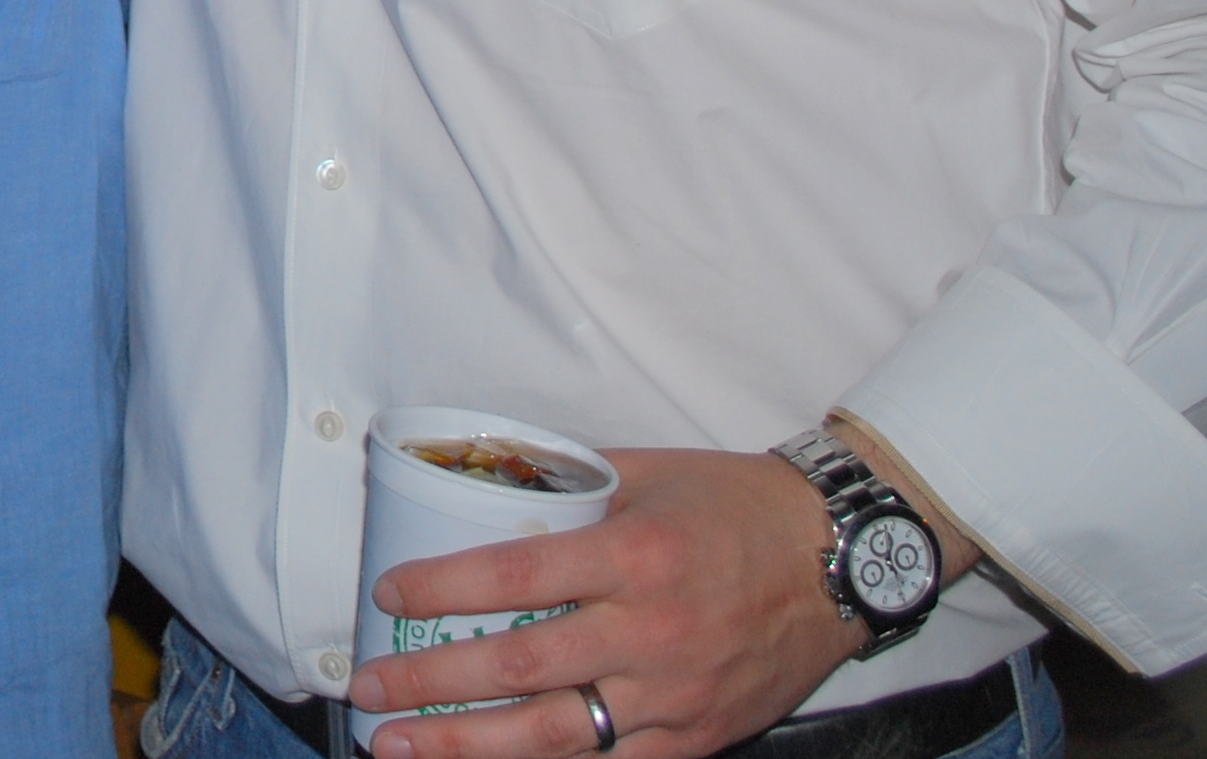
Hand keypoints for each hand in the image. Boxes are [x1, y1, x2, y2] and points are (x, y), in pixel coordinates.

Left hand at [346, 448, 899, 758]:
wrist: (838, 559)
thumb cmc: (736, 506)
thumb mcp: (649, 474)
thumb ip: (570, 486)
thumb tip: (487, 483)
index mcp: (636, 554)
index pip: (517, 572)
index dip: (444, 586)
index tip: (388, 591)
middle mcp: (652, 630)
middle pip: (521, 666)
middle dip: (432, 683)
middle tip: (368, 688)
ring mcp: (674, 695)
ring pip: (555, 735)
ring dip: (468, 747)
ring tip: (401, 747)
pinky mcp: (696, 738)